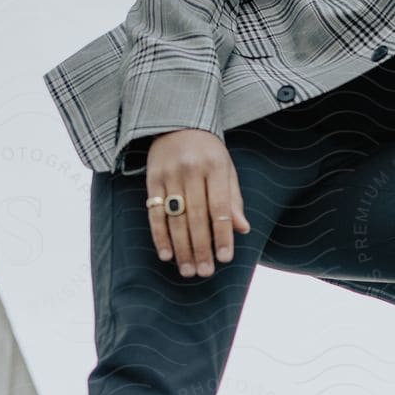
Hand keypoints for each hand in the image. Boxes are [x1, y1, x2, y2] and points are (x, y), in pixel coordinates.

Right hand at [145, 130, 250, 276]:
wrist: (177, 122)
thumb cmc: (208, 151)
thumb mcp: (227, 169)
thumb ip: (233, 200)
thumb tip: (243, 229)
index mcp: (215, 166)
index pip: (219, 208)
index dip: (222, 235)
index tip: (225, 258)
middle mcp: (191, 170)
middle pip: (196, 217)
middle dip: (201, 248)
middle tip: (205, 272)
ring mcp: (169, 174)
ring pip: (175, 218)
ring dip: (181, 248)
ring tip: (188, 270)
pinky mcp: (151, 179)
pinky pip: (154, 213)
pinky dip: (160, 236)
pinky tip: (166, 254)